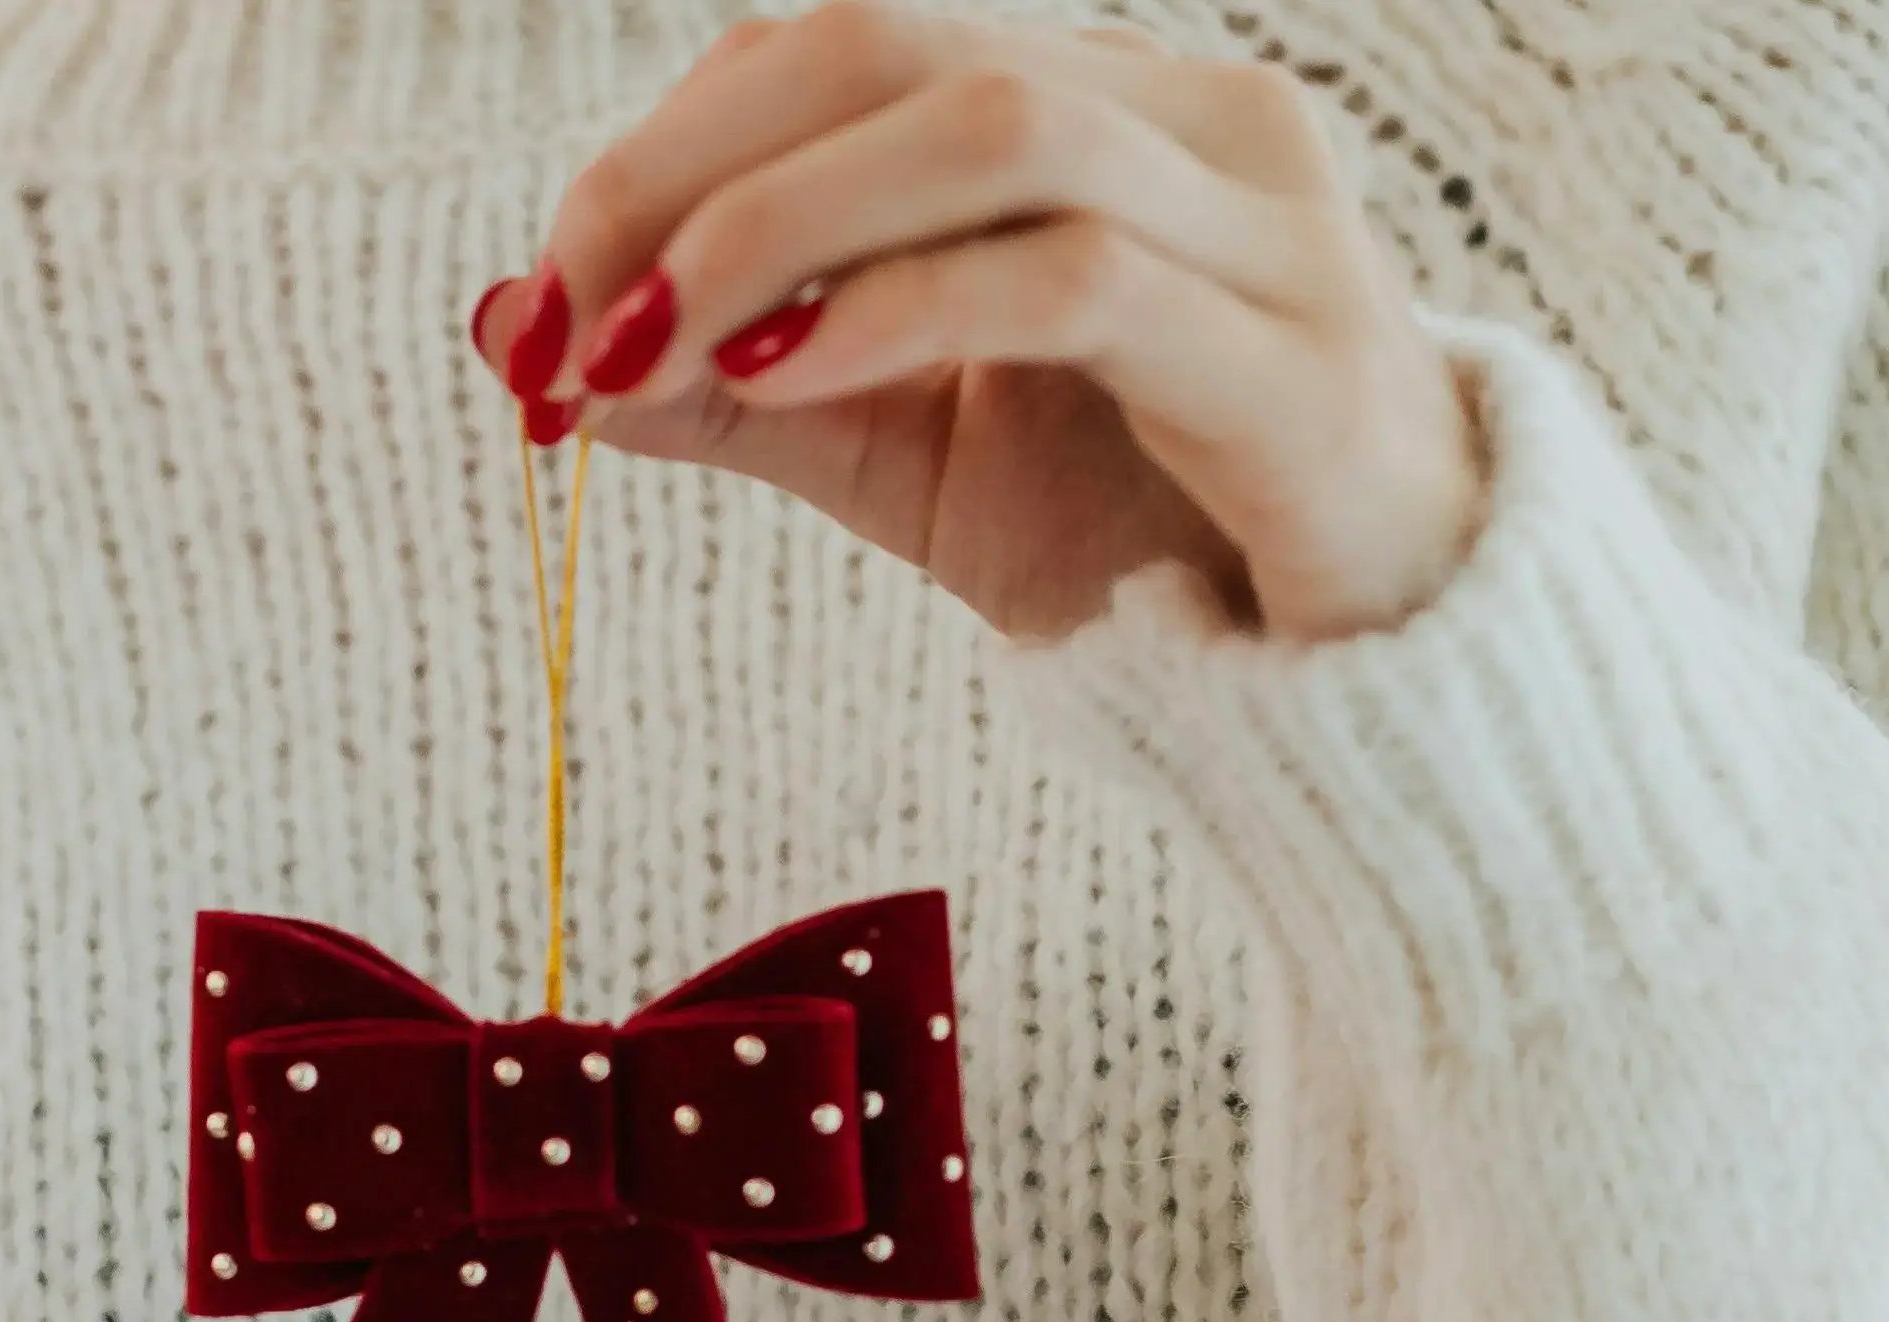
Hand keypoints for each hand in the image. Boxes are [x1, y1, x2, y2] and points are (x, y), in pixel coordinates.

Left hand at [479, 2, 1485, 644]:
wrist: (1373, 689)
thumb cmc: (1140, 537)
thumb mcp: (899, 450)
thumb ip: (728, 383)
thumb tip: (515, 334)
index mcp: (1103, 100)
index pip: (843, 40)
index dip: (668, 141)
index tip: (547, 302)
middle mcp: (1197, 118)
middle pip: (895, 42)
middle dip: (688, 167)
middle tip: (566, 318)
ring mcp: (1267, 225)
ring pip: (988, 129)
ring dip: (776, 227)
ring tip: (656, 349)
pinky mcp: (1292, 359)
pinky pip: (1068, 282)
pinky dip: (894, 315)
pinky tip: (780, 383)